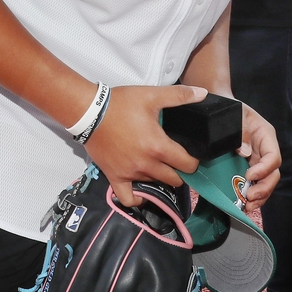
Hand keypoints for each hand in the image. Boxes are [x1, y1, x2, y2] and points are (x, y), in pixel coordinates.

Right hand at [83, 84, 206, 206]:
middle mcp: (146, 164)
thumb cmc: (120, 104)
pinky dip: (137, 198)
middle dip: (179, 171)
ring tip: (158, 165)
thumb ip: (179, 95)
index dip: (194, 161)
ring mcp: (130, 173)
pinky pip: (129, 198)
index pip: (188, 165)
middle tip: (176, 159)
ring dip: (160, 177)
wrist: (88, 112)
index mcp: (158, 147)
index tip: (191, 154)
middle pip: (174, 179)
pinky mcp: (115, 177)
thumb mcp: (151, 95)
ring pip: (155, 184)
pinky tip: (141, 190)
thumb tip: (203, 92)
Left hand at [236, 103, 280, 211]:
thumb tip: (245, 152)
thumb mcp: (235, 114)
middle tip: (249, 196)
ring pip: (266, 182)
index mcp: (265, 135)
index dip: (265, 169)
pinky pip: (255, 183)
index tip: (249, 175)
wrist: (218, 108)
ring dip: (259, 196)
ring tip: (247, 206)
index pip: (273, 156)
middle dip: (264, 188)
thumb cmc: (228, 108)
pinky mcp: (248, 166)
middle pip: (273, 173)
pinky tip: (243, 204)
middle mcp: (264, 150)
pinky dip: (251, 195)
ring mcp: (257, 160)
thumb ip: (240, 131)